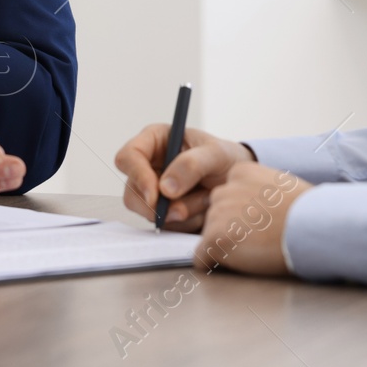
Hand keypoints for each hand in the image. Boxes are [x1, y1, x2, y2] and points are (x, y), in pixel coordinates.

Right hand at [114, 123, 255, 230]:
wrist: (238, 180)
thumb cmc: (226, 157)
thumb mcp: (216, 154)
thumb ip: (192, 165)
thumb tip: (165, 188)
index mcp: (154, 141)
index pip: (128, 157)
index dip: (137, 176)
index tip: (156, 195)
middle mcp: (148, 166)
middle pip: (132, 193)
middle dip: (160, 206)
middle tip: (186, 209)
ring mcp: (153, 192)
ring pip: (148, 213)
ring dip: (180, 214)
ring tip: (206, 200)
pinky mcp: (162, 212)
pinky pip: (164, 225)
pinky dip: (185, 224)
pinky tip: (203, 211)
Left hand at [192, 163, 312, 274]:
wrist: (313, 227)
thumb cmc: (306, 212)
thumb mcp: (280, 186)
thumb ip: (257, 192)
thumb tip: (251, 209)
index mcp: (240, 171)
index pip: (225, 195)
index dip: (239, 214)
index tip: (257, 222)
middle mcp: (223, 188)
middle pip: (214, 215)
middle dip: (229, 229)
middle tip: (256, 238)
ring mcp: (218, 213)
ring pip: (208, 236)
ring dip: (225, 247)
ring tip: (254, 249)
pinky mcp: (216, 238)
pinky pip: (201, 258)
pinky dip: (214, 265)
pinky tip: (239, 263)